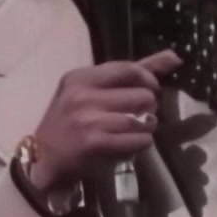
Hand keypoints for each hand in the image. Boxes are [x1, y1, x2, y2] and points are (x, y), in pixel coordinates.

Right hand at [30, 50, 182, 191]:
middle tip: (139, 115)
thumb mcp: (91, 90)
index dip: (149, 80)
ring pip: (143, 119)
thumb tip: (174, 57)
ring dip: (146, 128)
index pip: (130, 69)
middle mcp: (83, 95)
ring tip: (134, 131)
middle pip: (142, 95)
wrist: (42, 160)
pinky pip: (138, 140)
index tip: (151, 90)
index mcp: (81, 78)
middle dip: (148, 107)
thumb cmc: (71, 122)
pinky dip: (140, 144)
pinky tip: (129, 145)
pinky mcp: (95, 143)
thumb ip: (132, 72)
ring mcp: (89, 119)